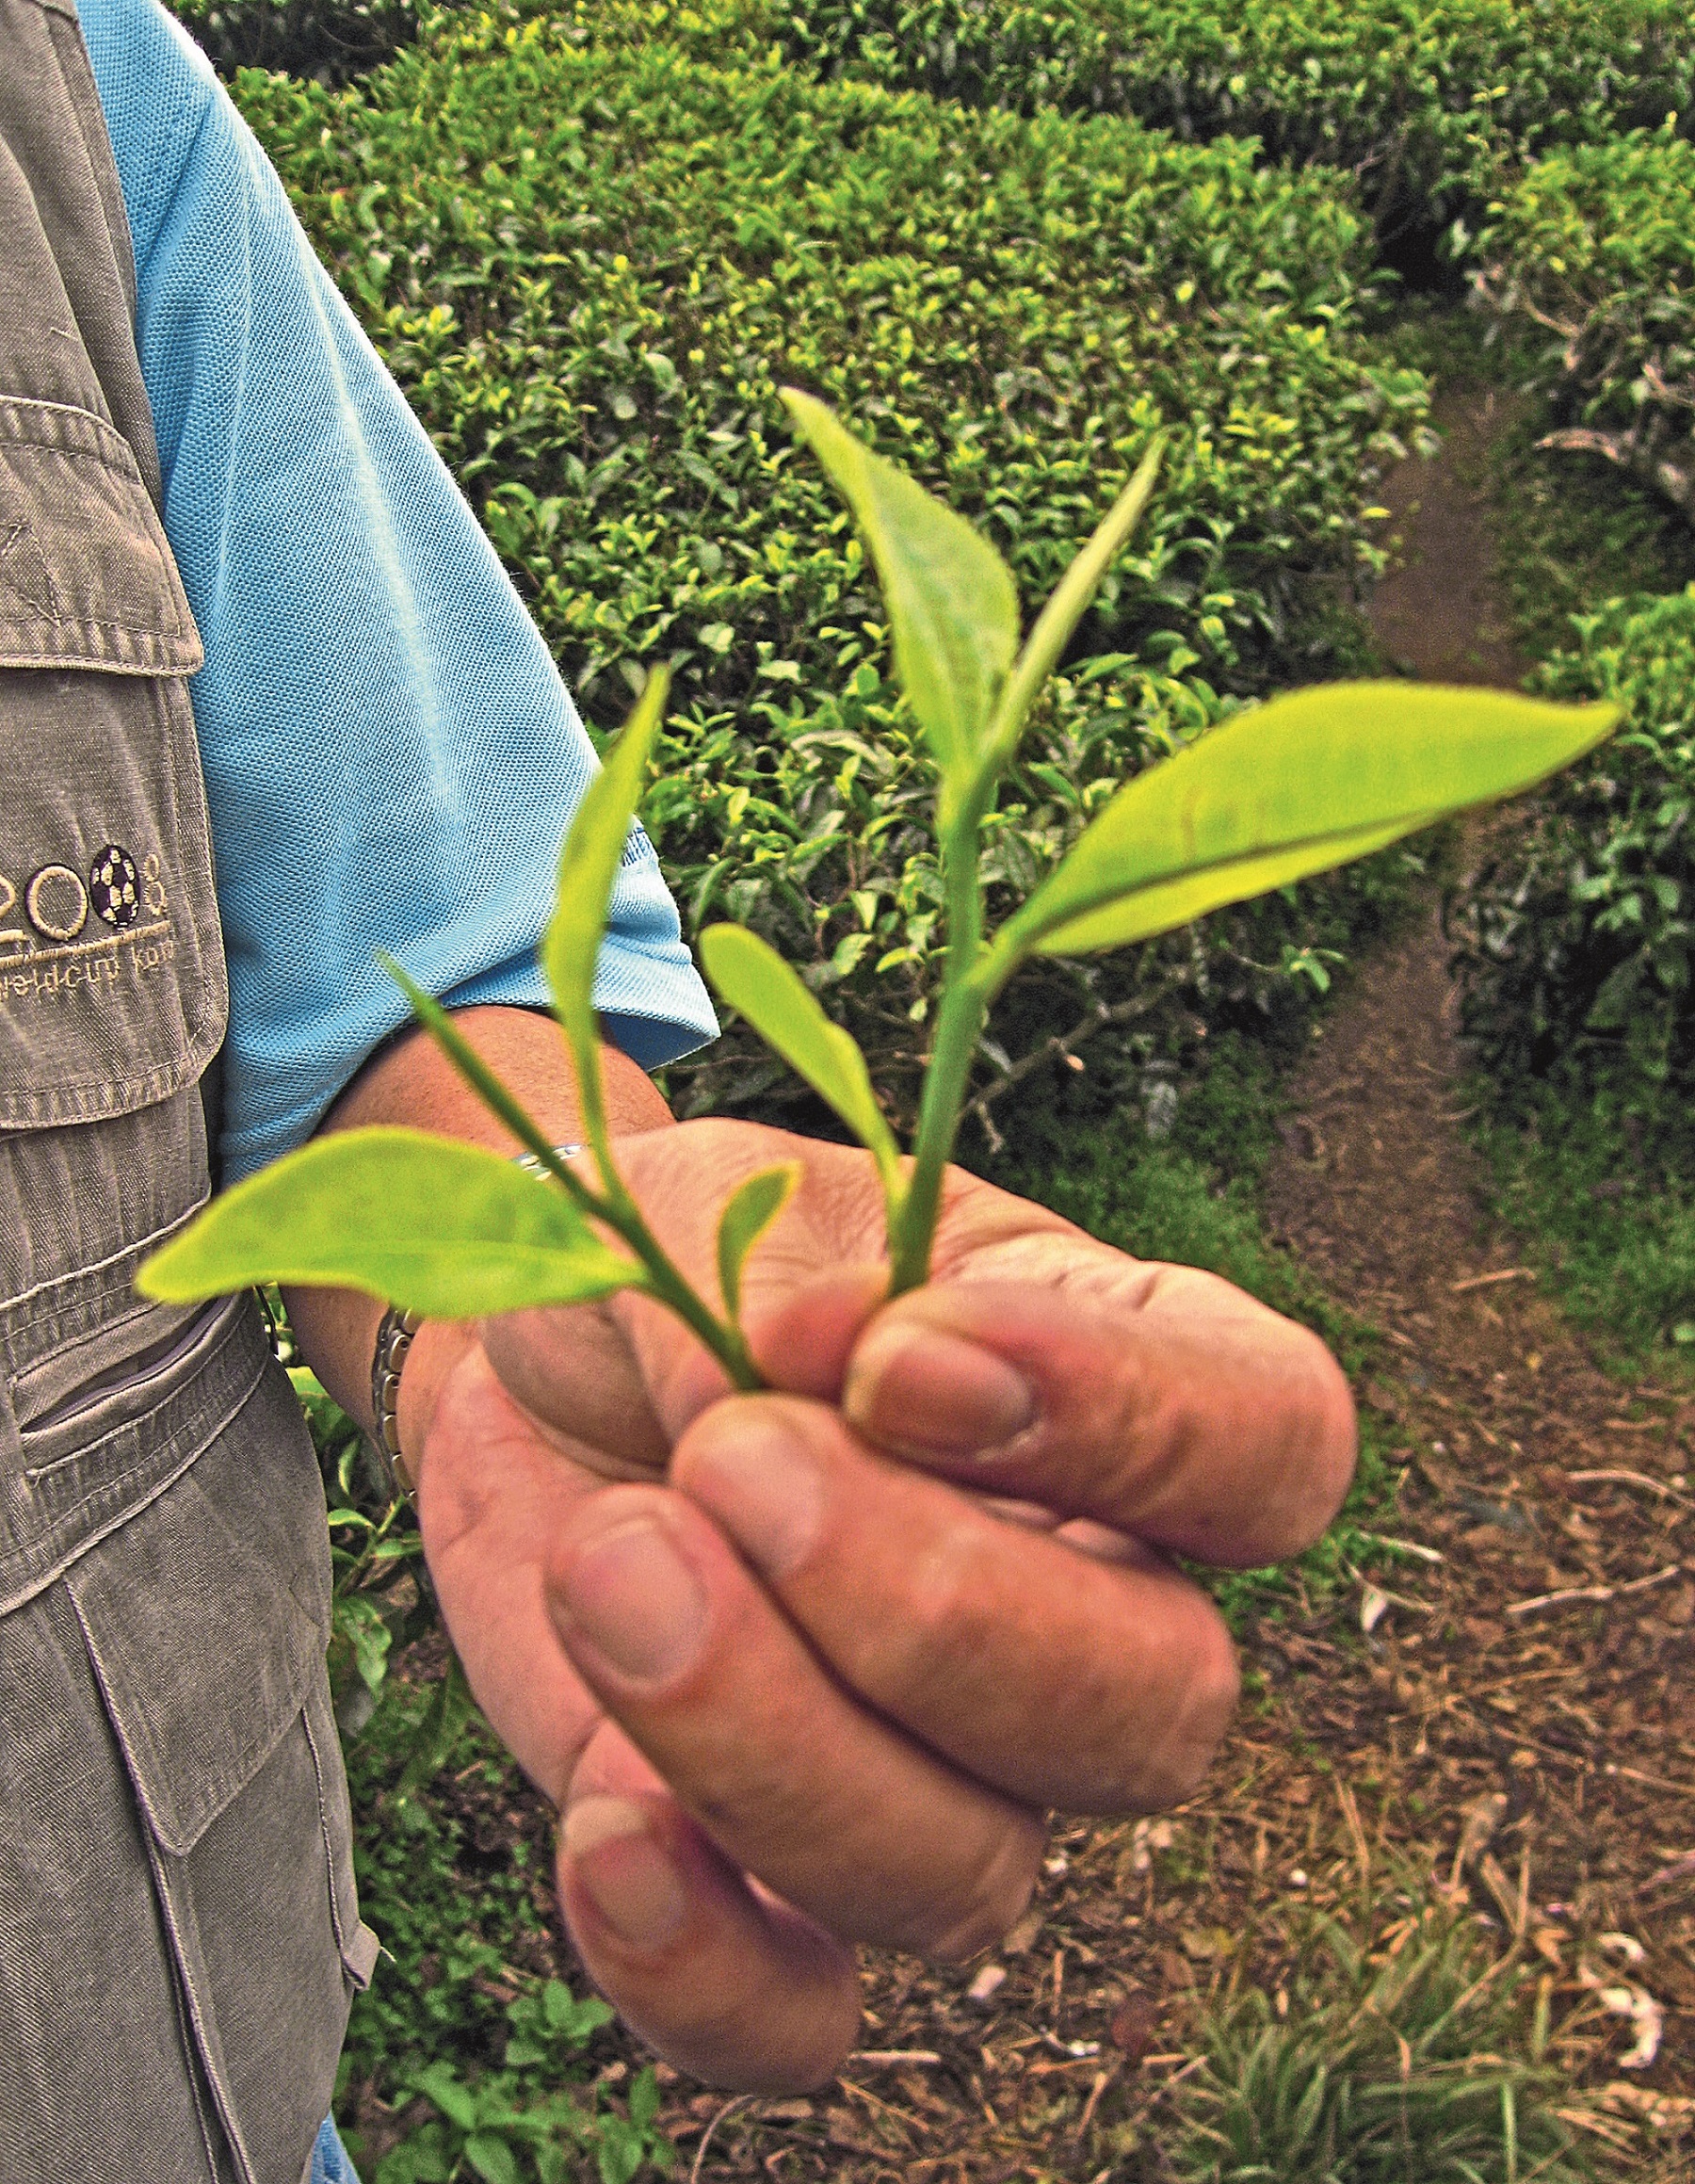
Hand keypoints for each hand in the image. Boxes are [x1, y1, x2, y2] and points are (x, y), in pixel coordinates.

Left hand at [403, 1118, 1354, 2091]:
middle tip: (725, 1462)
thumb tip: (829, 1354)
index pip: (1270, 1445)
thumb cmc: (682, 1259)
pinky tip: (600, 1830)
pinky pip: (799, 2019)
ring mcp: (936, 1768)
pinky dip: (702, 1967)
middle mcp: (1079, 1608)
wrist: (530, 1366)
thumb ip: (796, 1268)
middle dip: (932, 1611)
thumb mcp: (730, 1199)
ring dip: (771, 1739)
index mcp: (1122, 1393)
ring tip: (606, 1561)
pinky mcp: (766, 1882)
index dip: (1131, 1428)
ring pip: (970, 1875)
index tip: (908, 1365)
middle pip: (1156, 1711)